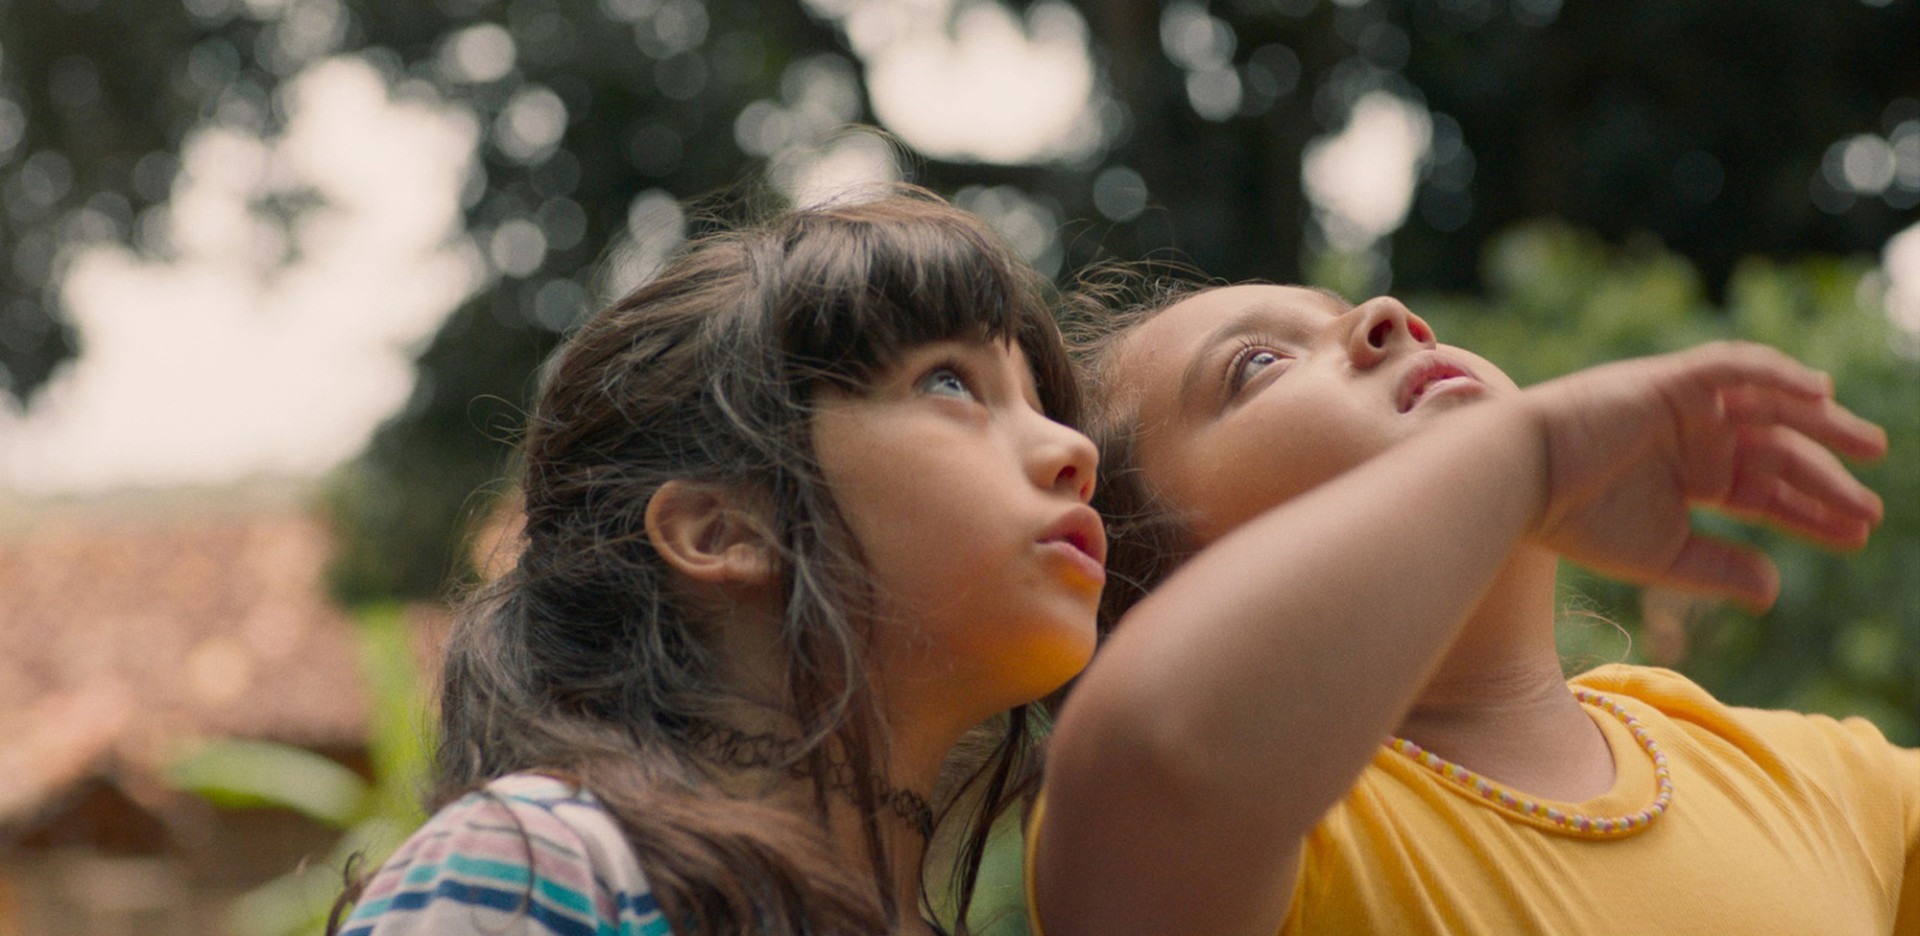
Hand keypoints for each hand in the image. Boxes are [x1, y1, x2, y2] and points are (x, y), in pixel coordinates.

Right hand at [1520, 341, 1885, 610]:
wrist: (1522, 480)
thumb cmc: (1578, 519)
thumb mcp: (1662, 555)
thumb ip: (1720, 568)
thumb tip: (1776, 589)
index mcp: (1691, 475)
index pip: (1766, 491)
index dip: (1812, 513)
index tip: (1858, 534)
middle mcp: (1694, 436)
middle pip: (1779, 450)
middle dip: (1828, 476)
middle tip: (1872, 505)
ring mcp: (1685, 404)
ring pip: (1770, 406)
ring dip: (1821, 422)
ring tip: (1868, 446)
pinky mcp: (1671, 379)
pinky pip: (1735, 366)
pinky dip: (1776, 373)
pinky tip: (1820, 394)